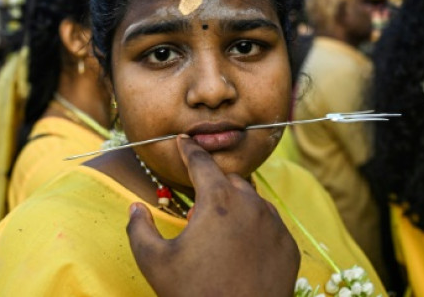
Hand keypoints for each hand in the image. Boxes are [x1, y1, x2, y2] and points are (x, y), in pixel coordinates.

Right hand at [126, 136, 299, 296]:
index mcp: (217, 201)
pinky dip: (254, 228)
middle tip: (197, 207)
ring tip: (219, 230)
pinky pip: (269, 225)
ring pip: (252, 201)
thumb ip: (140, 230)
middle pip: (228, 181)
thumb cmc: (195, 294)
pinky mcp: (288, 246)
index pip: (201, 162)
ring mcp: (274, 225)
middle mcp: (250, 204)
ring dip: (235, 206)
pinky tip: (240, 248)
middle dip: (212, 185)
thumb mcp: (155, 263)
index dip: (189, 150)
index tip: (183, 141)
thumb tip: (136, 209)